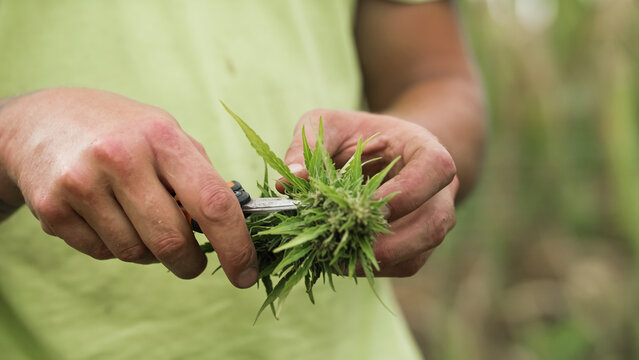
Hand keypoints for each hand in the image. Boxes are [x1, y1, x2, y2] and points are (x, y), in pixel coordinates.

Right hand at [0, 88, 257, 285]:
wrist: (40, 120)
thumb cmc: (120, 131)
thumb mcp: (165, 133)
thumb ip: (199, 175)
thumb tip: (234, 225)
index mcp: (162, 137)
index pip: (212, 203)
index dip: (236, 246)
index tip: (246, 274)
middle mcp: (121, 158)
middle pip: (171, 241)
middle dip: (189, 263)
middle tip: (191, 261)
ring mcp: (82, 183)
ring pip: (135, 253)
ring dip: (148, 253)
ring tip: (139, 221)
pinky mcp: (52, 208)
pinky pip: (101, 253)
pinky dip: (114, 246)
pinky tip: (106, 216)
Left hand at [283, 109, 457, 276]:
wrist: (377, 153)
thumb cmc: (353, 135)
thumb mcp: (328, 125)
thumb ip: (309, 145)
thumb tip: (290, 181)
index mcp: (424, 149)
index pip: (437, 169)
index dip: (410, 191)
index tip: (372, 204)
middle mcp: (438, 188)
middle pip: (435, 222)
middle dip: (393, 241)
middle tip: (348, 242)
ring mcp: (431, 219)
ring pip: (421, 251)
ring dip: (380, 260)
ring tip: (336, 258)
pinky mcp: (417, 244)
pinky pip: (404, 265)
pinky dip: (373, 266)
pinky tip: (340, 261)